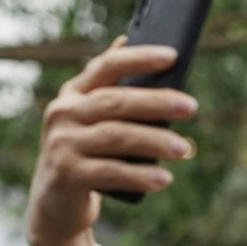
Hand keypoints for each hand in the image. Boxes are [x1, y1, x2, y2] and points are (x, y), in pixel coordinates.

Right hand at [26, 37, 199, 245]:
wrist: (55, 205)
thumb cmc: (85, 155)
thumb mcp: (91, 120)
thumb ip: (109, 88)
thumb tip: (126, 41)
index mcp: (73, 94)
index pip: (107, 67)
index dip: (138, 59)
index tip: (171, 56)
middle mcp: (63, 114)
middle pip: (115, 102)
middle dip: (156, 103)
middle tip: (191, 107)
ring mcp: (63, 144)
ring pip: (116, 137)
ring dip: (154, 142)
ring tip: (184, 149)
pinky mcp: (68, 175)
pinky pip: (110, 172)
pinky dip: (139, 175)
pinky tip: (163, 178)